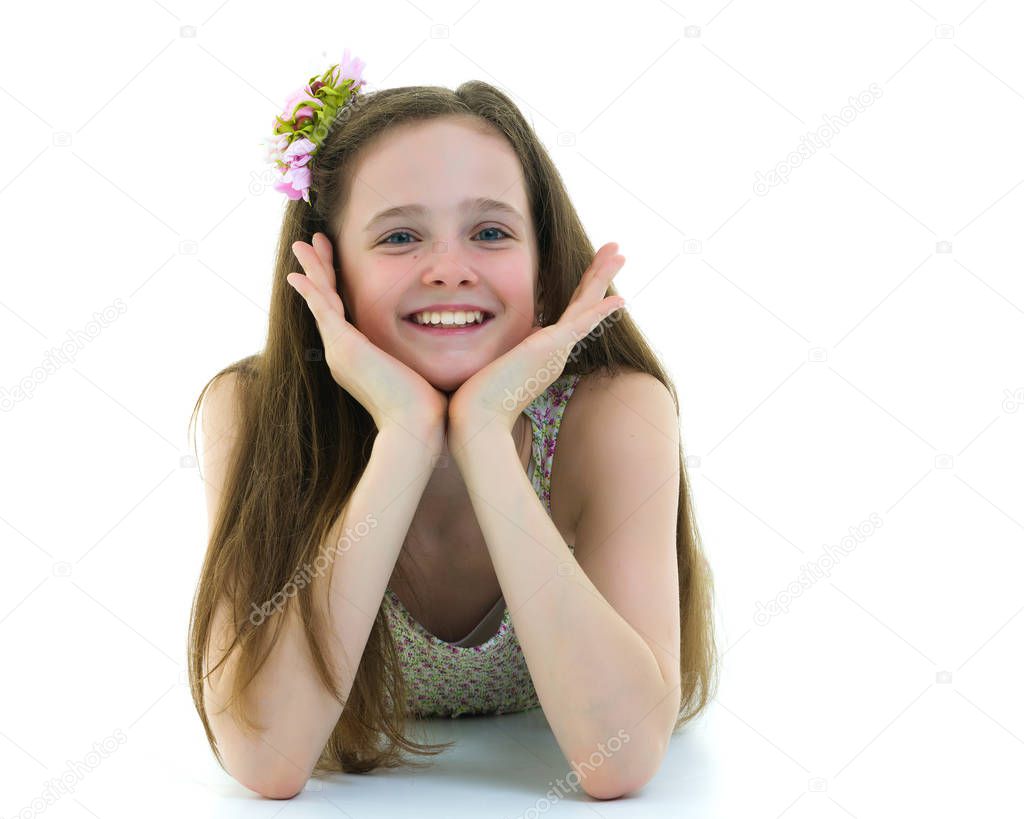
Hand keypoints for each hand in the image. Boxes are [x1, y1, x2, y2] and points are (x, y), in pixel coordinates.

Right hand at [287, 232, 448, 442]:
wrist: (417, 428)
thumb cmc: (427, 408)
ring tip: (301, 245)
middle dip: (320, 269)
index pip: (343, 311)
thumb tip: (444, 344)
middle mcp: (342, 352)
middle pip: (327, 299)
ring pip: (321, 299)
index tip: (335, 261)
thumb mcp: (420, 372)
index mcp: (358, 357)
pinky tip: (297, 275)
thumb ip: (420, 357)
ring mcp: (340, 350)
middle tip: (311, 243)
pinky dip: (310, 290)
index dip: (337, 284)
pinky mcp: (344, 347)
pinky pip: (322, 310)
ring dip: (312, 269)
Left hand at [447, 242, 625, 451]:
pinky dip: (600, 309)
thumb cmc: (475, 398)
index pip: (568, 313)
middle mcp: (556, 350)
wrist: (476, 421)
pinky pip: (582, 322)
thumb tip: (493, 341)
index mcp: (544, 352)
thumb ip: (500, 350)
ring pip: (585, 305)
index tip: (592, 272)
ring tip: (620, 252)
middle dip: (598, 275)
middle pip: (583, 304)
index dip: (582, 290)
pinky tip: (619, 297)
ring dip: (602, 276)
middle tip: (617, 251)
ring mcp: (556, 349)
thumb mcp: (490, 364)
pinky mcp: (550, 348)